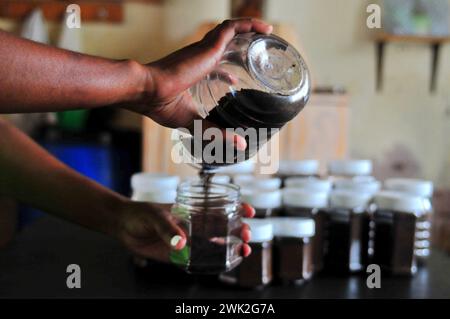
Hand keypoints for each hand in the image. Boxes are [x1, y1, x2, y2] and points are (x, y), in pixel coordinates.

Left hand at [117, 200, 254, 263]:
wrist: (123, 226)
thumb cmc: (140, 213)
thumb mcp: (155, 216)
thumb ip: (167, 229)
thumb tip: (181, 243)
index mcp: (192, 210)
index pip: (219, 207)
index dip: (236, 207)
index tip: (248, 210)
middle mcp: (194, 225)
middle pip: (223, 228)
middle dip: (239, 230)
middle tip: (246, 235)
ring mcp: (188, 241)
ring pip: (215, 245)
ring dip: (231, 247)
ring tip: (243, 250)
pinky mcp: (178, 255)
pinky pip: (199, 260)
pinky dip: (212, 262)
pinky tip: (223, 264)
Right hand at [127, 19, 272, 129]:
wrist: (147, 91)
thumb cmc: (160, 106)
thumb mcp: (194, 122)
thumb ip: (217, 133)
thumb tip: (241, 145)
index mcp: (193, 72)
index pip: (212, 68)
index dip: (225, 74)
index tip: (235, 82)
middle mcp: (199, 57)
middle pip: (224, 45)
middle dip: (241, 46)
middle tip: (257, 52)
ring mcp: (204, 50)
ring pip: (231, 31)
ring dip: (249, 29)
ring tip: (266, 33)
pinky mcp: (208, 46)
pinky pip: (232, 29)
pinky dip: (248, 25)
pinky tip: (264, 29)